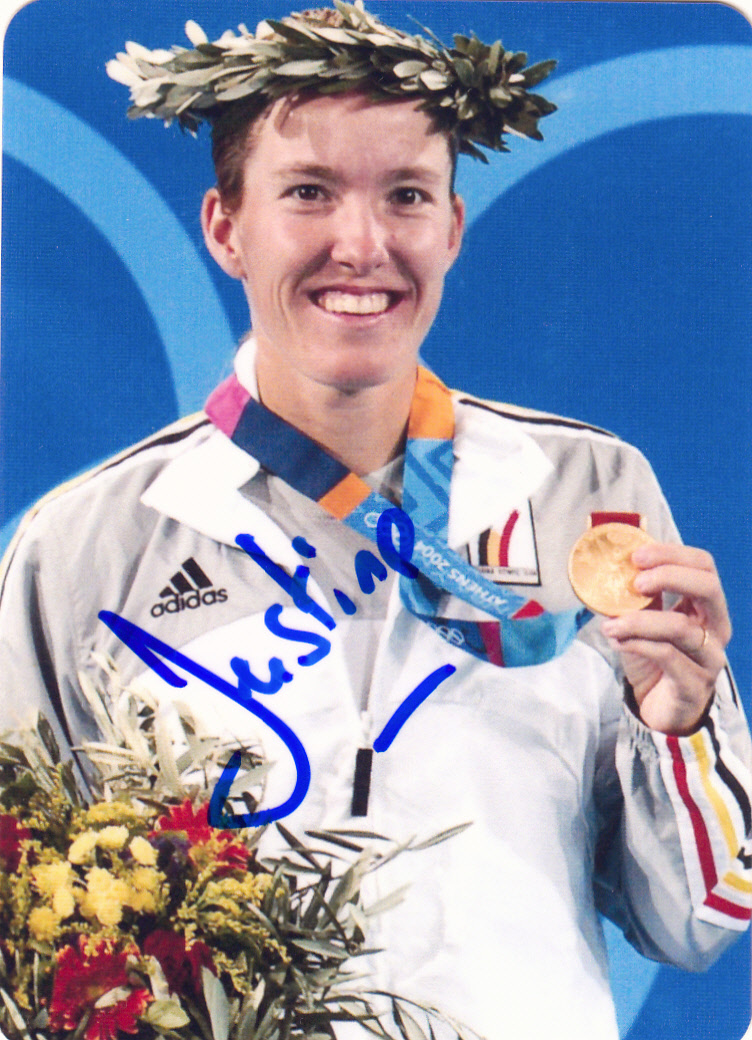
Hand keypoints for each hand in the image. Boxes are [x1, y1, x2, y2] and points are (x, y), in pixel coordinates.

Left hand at [601, 543, 730, 735]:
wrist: (659, 706)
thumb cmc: (655, 658)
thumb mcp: (645, 620)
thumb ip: (637, 596)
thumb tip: (608, 562)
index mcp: (706, 606)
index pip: (704, 566)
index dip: (673, 554)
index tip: (637, 555)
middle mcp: (716, 628)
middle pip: (708, 588)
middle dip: (669, 576)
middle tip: (635, 581)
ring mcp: (709, 657)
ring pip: (681, 627)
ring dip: (639, 620)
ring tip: (610, 623)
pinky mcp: (693, 684)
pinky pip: (667, 657)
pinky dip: (637, 645)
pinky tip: (617, 641)